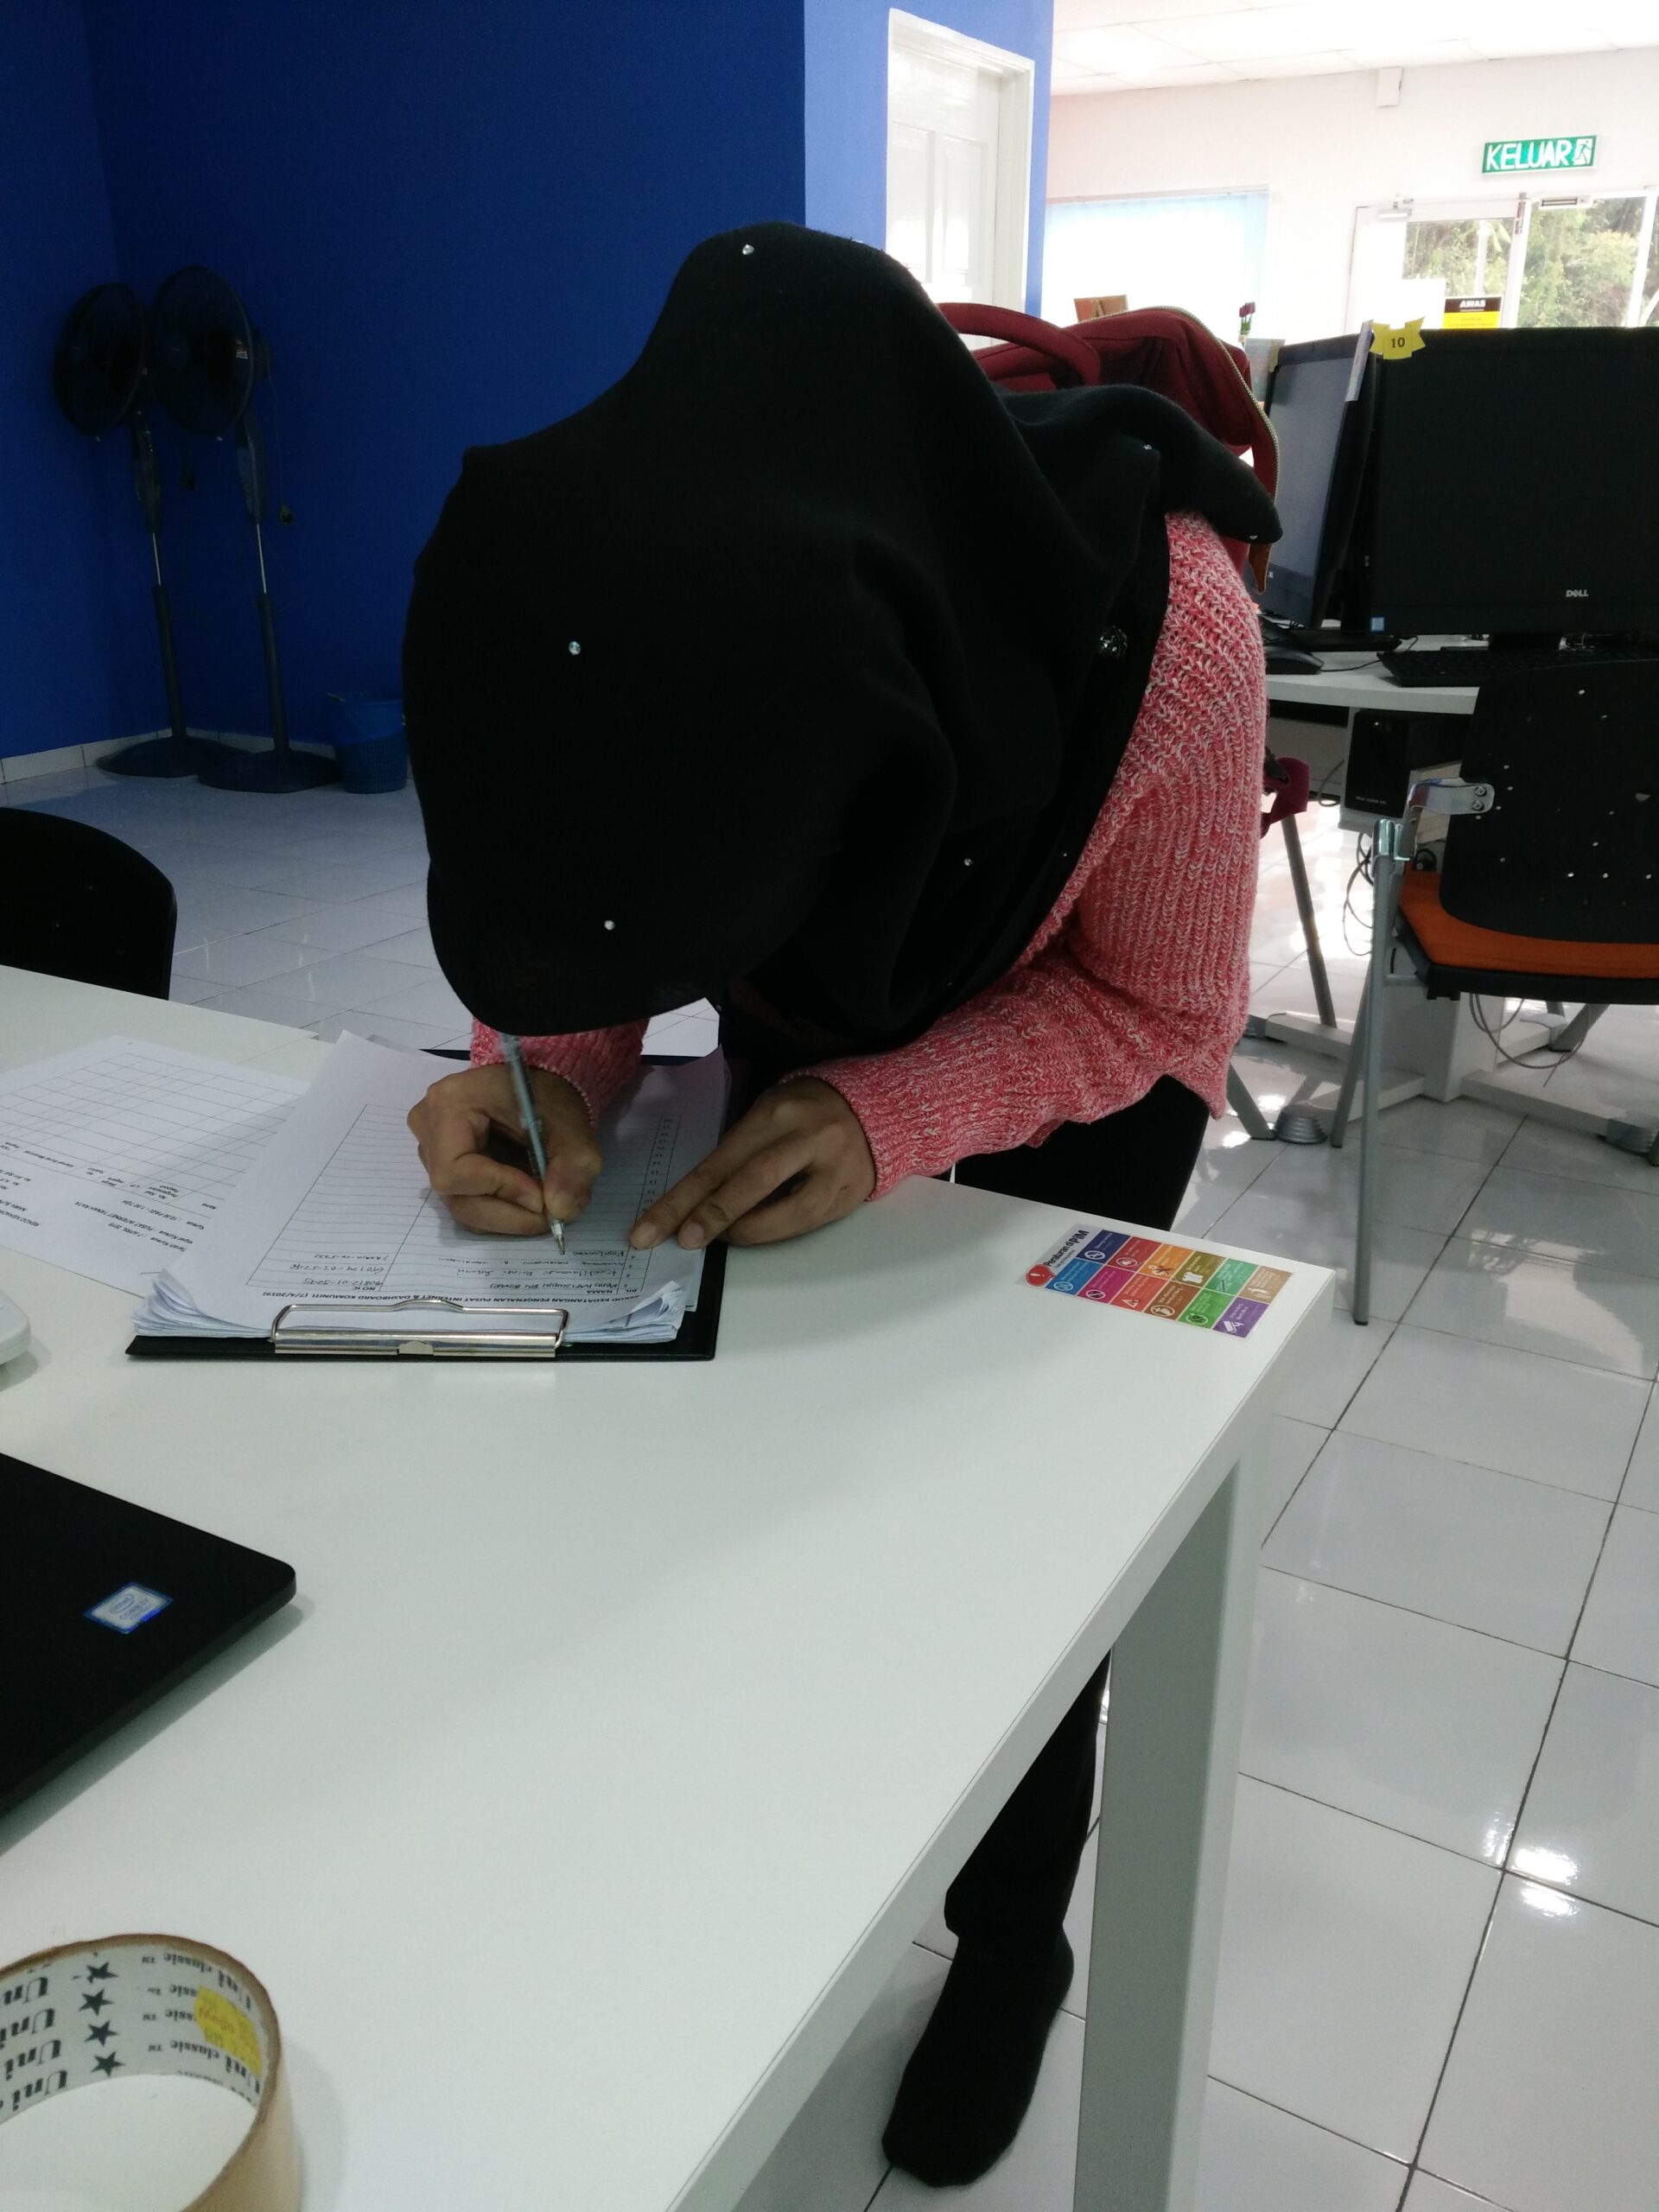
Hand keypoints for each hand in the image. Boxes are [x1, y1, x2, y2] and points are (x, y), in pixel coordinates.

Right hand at [407, 1063, 600, 1236]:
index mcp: (449, 1105)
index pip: (455, 1170)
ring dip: (506, 1217)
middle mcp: (428, 1127)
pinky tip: (525, 1200)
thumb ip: (573, 1165)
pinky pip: (465, 1201)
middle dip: (508, 1214)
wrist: (534, 1084)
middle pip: (456, 1197)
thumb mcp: (571, 1124)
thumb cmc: (547, 1093)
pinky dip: (499, 1210)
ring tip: (543, 1208)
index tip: (541, 1198)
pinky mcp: (441, 1164)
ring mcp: (429, 1148)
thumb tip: (562, 1211)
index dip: (499, 1191)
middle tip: (550, 1217)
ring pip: (461, 1206)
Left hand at [631, 1078, 874, 1251]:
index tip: (651, 1230)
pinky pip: (807, 1224)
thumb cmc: (802, 1113)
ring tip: (720, 1239)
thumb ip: (736, 1152)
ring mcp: (834, 1169)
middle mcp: (807, 1138)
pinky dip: (775, 1233)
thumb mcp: (765, 1114)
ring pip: (787, 1212)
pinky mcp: (849, 1195)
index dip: (683, 1199)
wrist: (871, 1111)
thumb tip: (696, 1203)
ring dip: (746, 1233)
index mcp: (776, 1114)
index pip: (720, 1161)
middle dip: (711, 1216)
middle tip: (682, 1242)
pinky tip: (753, 1234)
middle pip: (752, 1182)